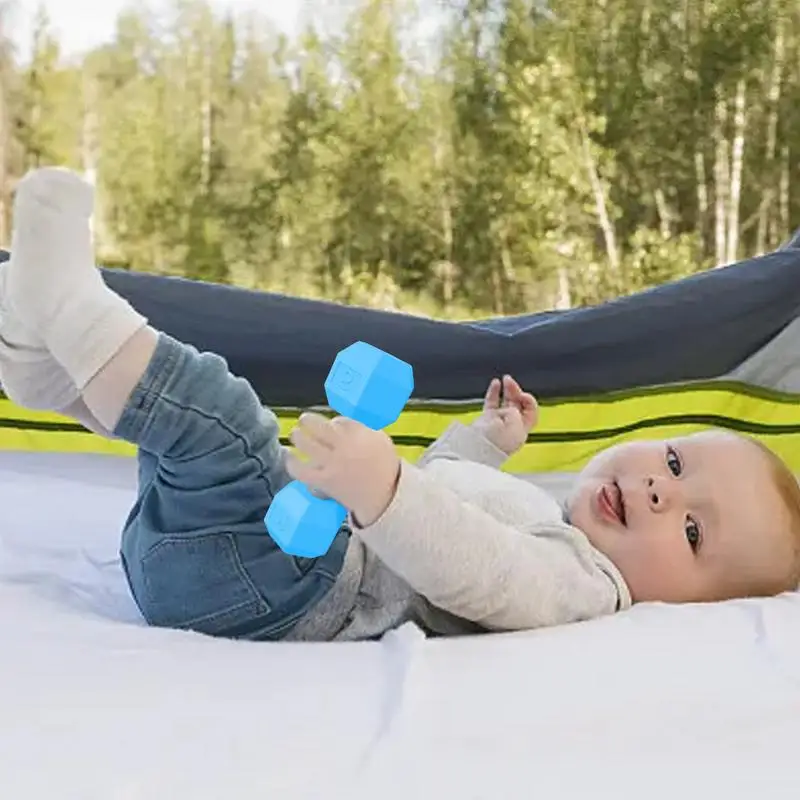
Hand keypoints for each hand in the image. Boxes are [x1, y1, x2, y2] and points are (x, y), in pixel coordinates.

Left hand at [286, 413, 400, 527]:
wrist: (383, 497)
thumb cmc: (384, 469)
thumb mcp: (381, 440)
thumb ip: (363, 428)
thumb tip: (341, 422)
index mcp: (360, 434)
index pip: (339, 421)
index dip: (334, 422)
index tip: (333, 424)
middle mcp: (344, 446)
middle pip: (318, 426)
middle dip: (307, 420)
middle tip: (304, 420)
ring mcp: (333, 464)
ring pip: (306, 444)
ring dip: (297, 436)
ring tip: (295, 434)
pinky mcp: (325, 481)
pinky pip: (301, 470)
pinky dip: (292, 463)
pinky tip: (289, 456)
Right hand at [473, 375, 537, 454]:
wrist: (478, 446)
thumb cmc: (496, 442)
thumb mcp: (514, 421)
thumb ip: (514, 410)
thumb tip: (507, 408)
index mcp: (521, 430)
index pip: (531, 412)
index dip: (529, 401)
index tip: (523, 395)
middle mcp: (511, 427)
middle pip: (517, 405)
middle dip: (515, 391)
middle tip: (510, 382)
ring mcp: (498, 423)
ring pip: (505, 402)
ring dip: (506, 390)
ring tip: (504, 380)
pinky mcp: (486, 419)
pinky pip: (492, 403)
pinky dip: (494, 392)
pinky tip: (495, 384)